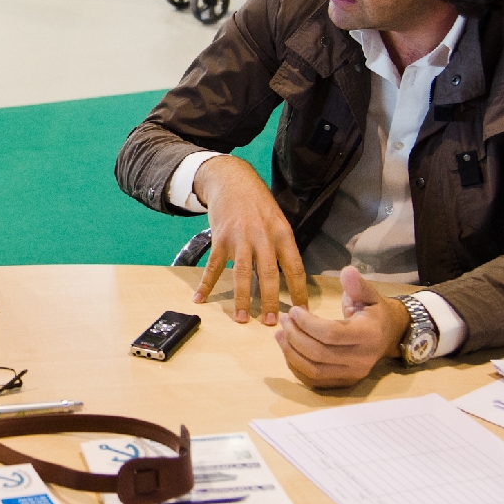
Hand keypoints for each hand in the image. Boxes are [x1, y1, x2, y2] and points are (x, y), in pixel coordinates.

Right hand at [191, 155, 307, 325]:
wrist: (232, 181)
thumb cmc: (258, 203)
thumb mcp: (278, 220)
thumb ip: (282, 246)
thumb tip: (290, 278)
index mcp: (282, 233)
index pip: (295, 267)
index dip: (299, 291)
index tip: (303, 311)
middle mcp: (262, 237)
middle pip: (269, 274)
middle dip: (271, 300)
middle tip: (272, 322)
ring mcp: (240, 238)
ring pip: (242, 274)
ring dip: (242, 299)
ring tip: (242, 319)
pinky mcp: (220, 239)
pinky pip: (214, 266)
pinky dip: (206, 283)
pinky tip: (200, 298)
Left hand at [273, 266, 410, 387]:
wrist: (389, 336)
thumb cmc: (374, 312)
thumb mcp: (369, 294)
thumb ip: (357, 285)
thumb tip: (348, 271)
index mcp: (369, 335)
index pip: (331, 334)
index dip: (307, 323)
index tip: (294, 311)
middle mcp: (361, 360)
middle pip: (318, 353)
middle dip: (294, 336)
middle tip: (284, 320)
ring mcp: (352, 375)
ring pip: (313, 370)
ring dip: (291, 352)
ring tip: (280, 334)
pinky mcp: (343, 383)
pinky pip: (313, 381)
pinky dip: (295, 367)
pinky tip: (287, 349)